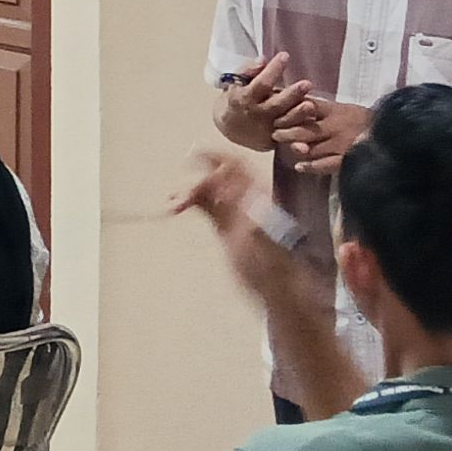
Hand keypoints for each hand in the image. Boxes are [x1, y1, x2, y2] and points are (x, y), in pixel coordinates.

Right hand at [169, 150, 289, 292]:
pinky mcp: (228, 226)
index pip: (236, 164)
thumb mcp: (248, 236)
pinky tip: (178, 207)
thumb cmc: (268, 268)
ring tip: (172, 204)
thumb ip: (230, 206)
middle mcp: (248, 199)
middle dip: (195, 179)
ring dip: (190, 191)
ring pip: (210, 190)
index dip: (214, 157)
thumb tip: (213, 180)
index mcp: (258, 197)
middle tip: (175, 195)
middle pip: (219, 175)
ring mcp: (238, 212)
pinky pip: (208, 205)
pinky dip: (192, 203)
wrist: (279, 293)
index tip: (190, 159)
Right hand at [213, 52, 306, 147]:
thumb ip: (248, 71)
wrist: (230, 128)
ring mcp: (266, 128)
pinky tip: (312, 121)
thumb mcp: (235, 82)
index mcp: (245, 97)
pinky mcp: (275, 140)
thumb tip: (263, 59)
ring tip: (311, 104)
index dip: (273, 70)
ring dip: (298, 114)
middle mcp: (256, 113)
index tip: (285, 56)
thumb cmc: (236, 98)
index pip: (261, 83)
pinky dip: (301, 129)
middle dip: (292, 95)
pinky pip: (289, 135)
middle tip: (307, 83)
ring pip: (285, 122)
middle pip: (276, 104)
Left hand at [276, 95, 369, 174]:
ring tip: (287, 147)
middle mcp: (335, 126)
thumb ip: (320, 107)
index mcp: (334, 111)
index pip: (307, 107)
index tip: (275, 113)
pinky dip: (311, 166)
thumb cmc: (362, 119)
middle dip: (288, 131)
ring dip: (297, 148)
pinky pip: (326, 165)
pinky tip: (299, 167)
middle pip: (306, 128)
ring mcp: (341, 144)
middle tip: (274, 133)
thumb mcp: (342, 108)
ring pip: (313, 147)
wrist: (391, 133)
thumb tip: (293, 100)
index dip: (289, 110)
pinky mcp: (347, 160)